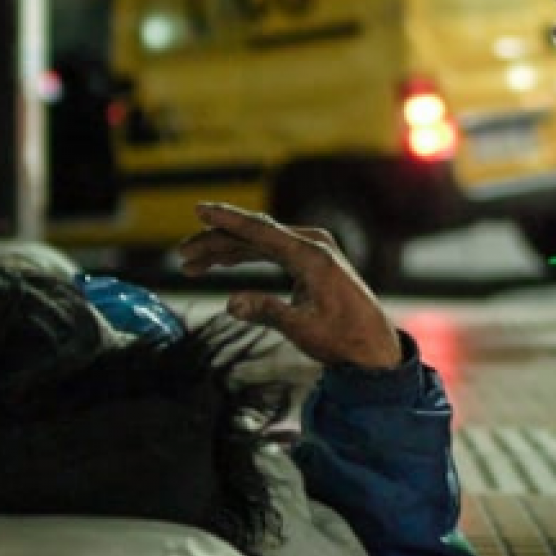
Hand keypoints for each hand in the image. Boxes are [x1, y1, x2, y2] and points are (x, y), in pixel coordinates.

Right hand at [174, 202, 403, 370]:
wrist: (373, 346)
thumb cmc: (343, 339)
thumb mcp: (303, 329)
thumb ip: (267, 312)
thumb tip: (230, 304)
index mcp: (312, 255)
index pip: (261, 230)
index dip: (227, 220)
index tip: (200, 209)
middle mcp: (312, 244)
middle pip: (254, 234)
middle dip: (216, 242)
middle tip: (183, 255)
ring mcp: (312, 250)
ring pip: (258, 242)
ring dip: (225, 250)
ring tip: (192, 262)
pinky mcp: (309, 260)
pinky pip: (269, 250)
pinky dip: (244, 255)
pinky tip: (221, 263)